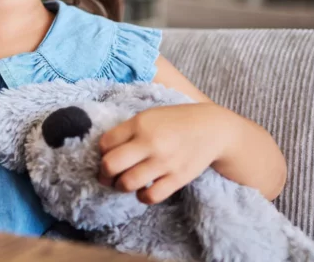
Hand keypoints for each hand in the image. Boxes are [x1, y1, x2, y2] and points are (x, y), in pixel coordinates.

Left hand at [98, 103, 233, 203]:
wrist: (211, 128)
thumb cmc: (173, 122)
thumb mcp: (148, 117)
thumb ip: (126, 131)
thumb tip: (104, 153)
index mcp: (139, 123)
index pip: (105, 144)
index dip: (101, 152)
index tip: (107, 155)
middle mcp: (150, 142)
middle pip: (110, 165)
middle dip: (104, 173)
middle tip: (108, 175)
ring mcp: (164, 162)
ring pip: (127, 183)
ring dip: (120, 186)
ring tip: (124, 183)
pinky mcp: (177, 178)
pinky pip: (150, 196)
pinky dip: (142, 196)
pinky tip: (143, 189)